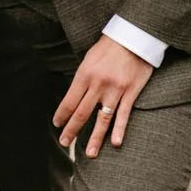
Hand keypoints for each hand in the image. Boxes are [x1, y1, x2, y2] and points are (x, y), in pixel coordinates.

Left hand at [53, 36, 153, 157]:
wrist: (134, 36)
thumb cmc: (110, 46)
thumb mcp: (90, 57)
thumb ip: (83, 77)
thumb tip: (75, 95)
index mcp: (85, 74)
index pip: (69, 101)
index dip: (62, 115)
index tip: (57, 125)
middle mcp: (98, 84)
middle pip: (82, 113)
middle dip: (72, 130)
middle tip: (65, 143)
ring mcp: (115, 90)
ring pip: (102, 119)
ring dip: (95, 138)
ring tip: (89, 153)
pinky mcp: (131, 92)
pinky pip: (123, 114)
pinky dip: (119, 129)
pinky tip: (115, 142)